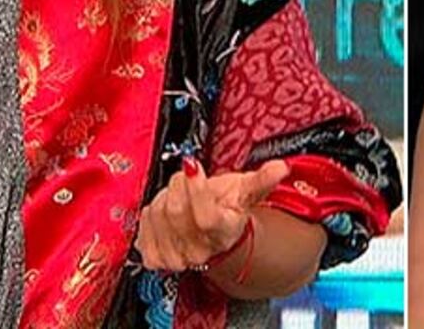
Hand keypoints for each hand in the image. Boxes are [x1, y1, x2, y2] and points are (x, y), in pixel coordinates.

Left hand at [135, 157, 289, 272]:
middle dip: (178, 184)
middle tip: (187, 177)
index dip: (197, 188)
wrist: (212, 235)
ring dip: (164, 196)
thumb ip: (262, 179)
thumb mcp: (245, 191)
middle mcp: (200, 251)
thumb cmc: (228, 210)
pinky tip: (164, 213)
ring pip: (157, 213)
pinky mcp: (154, 258)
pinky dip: (150, 212)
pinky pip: (143, 223)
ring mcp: (175, 258)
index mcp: (224, 234)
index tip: (192, 164)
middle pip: (176, 210)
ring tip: (179, 196)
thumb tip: (281, 167)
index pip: (206, 216)